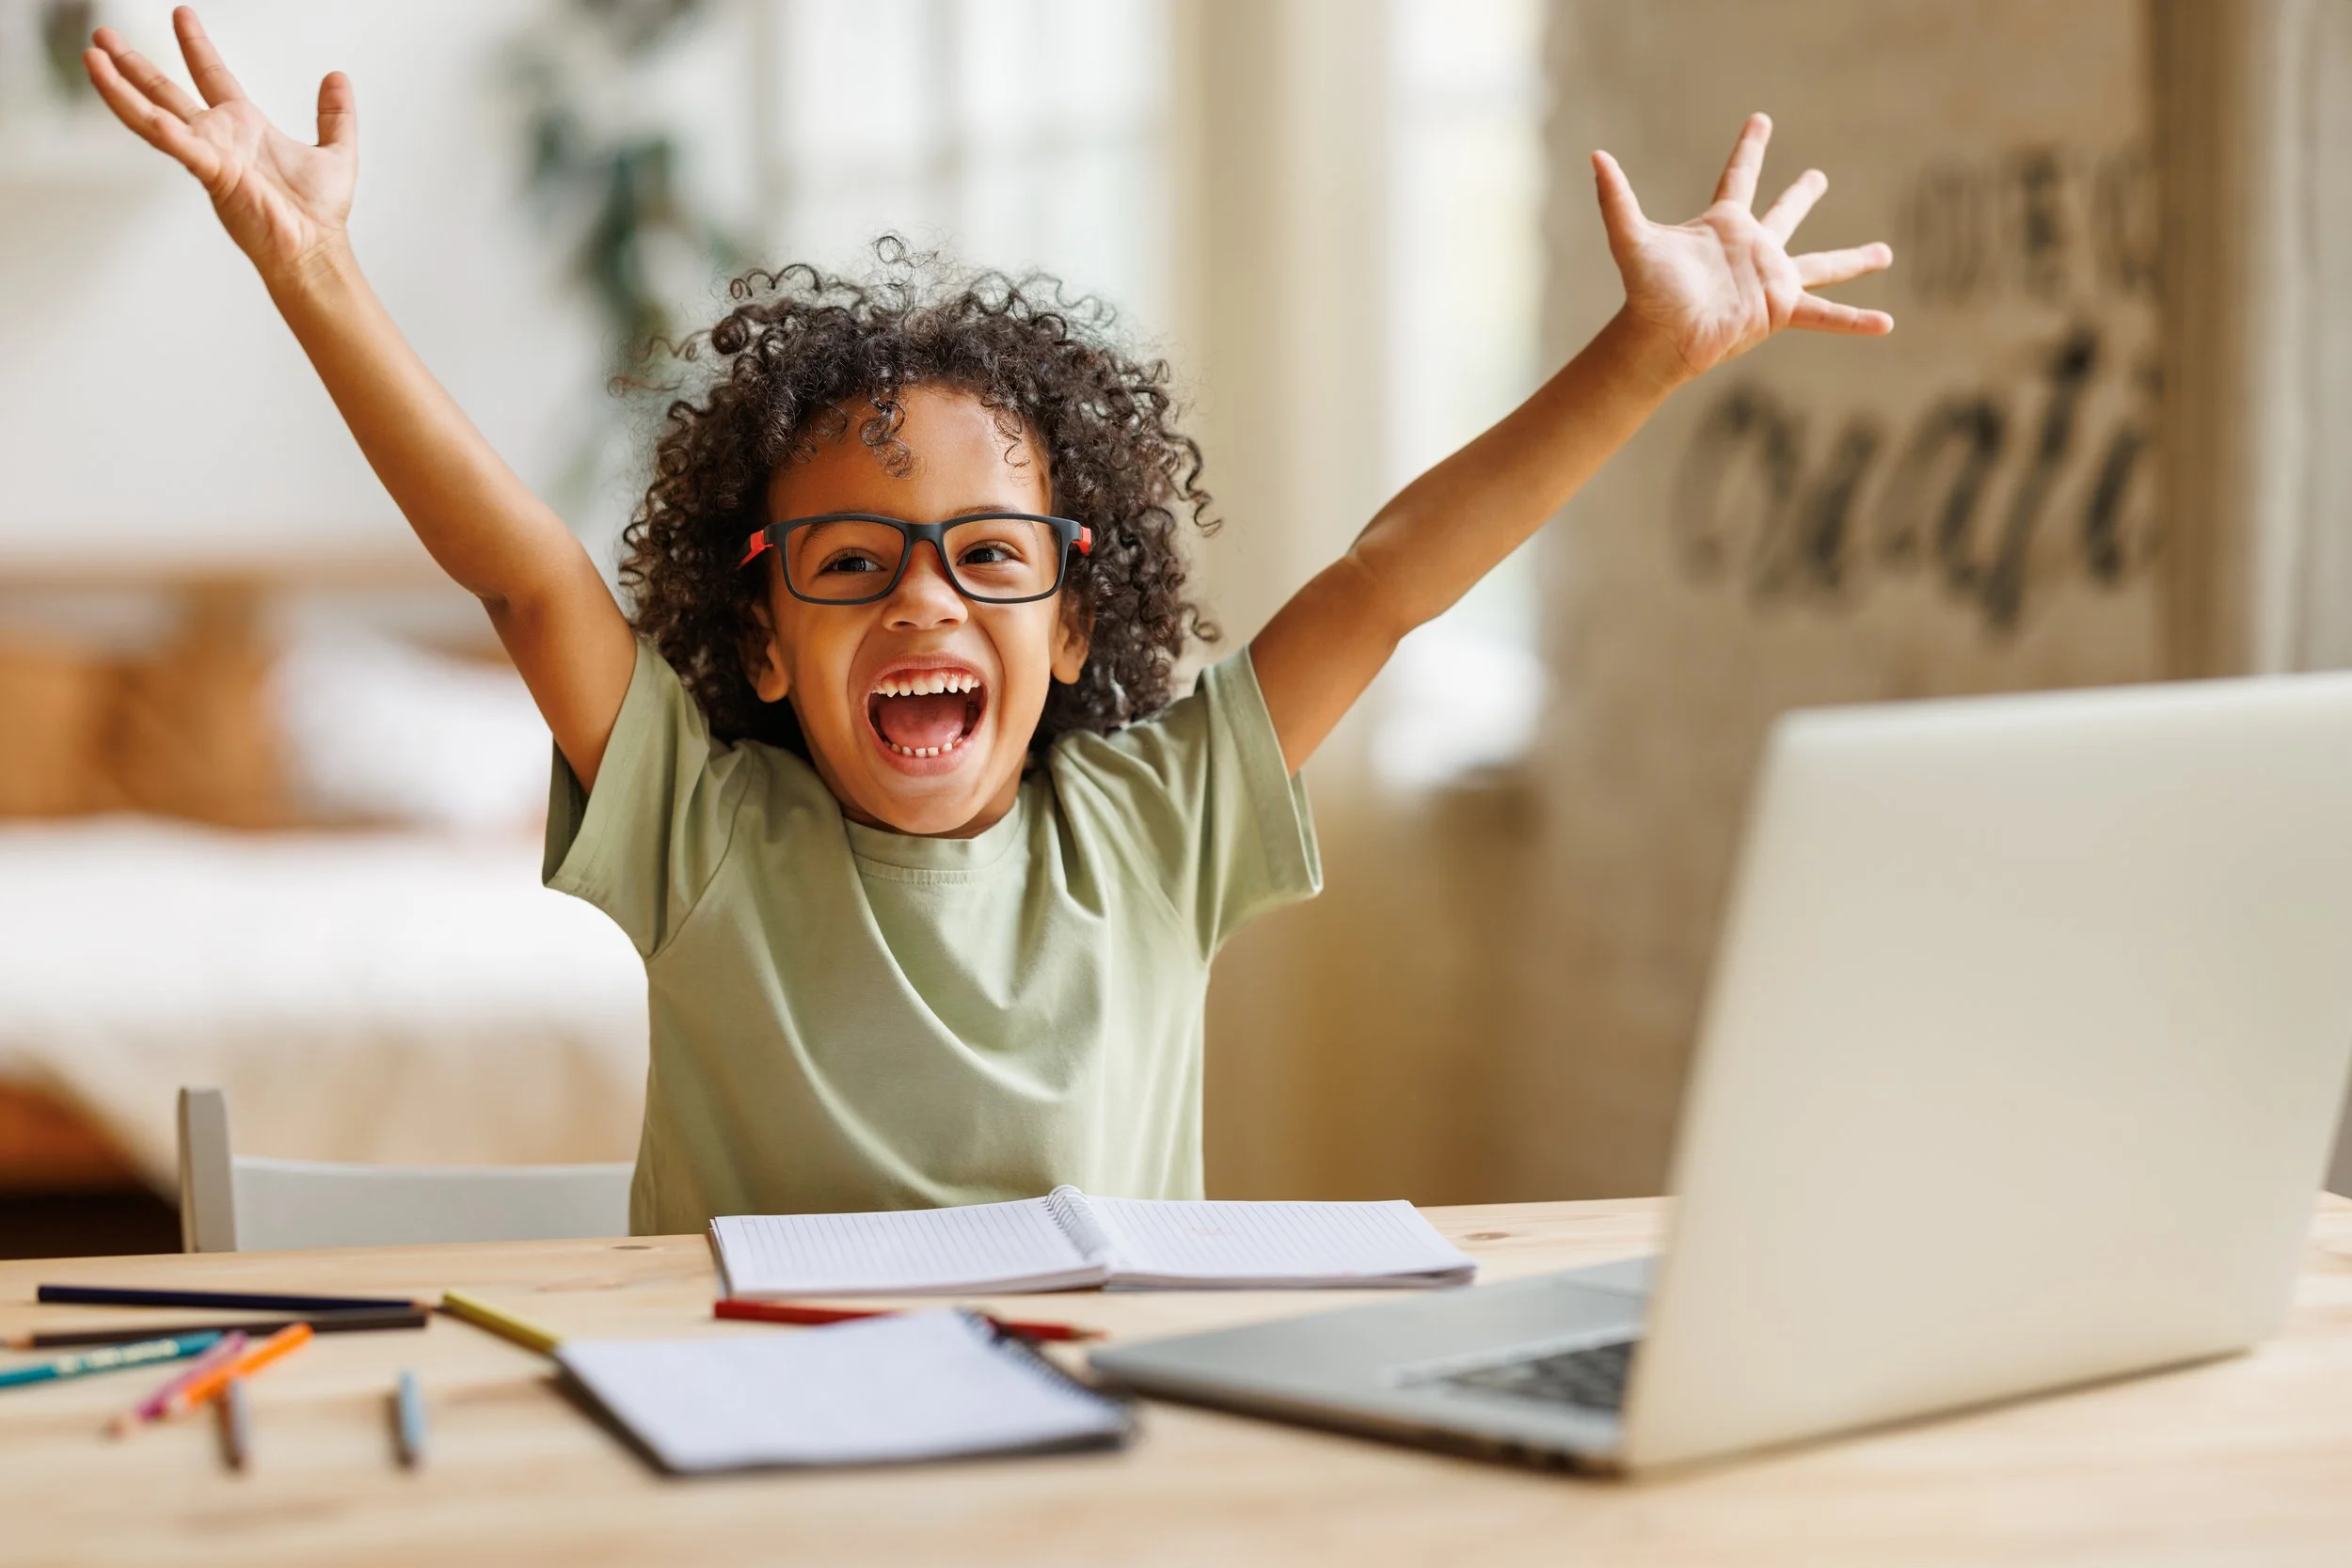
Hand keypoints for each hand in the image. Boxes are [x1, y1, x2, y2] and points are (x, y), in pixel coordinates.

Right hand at [84, 8, 355, 280]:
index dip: (196, 46)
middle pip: (165, 92)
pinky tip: (119, 93)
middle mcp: (219, 138)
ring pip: (152, 114)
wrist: (315, 248)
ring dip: (120, 87)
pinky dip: (150, 120)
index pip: (212, 76)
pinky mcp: (211, 172)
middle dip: (133, 65)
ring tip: (93, 57)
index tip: (182, 15)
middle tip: (104, 36)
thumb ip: (336, 114)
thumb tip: (338, 78)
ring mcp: (209, 154)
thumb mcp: (337, 151)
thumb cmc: (318, 213)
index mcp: (244, 128)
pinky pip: (174, 141)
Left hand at [1594, 113, 1891, 385]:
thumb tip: (1596, 157)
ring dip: (1854, 261)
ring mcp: (1770, 280)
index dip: (1751, 147)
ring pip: (1822, 264)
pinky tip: (1885, 325)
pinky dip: (1853, 320)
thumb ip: (1617, 199)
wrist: (1661, 338)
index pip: (1741, 175)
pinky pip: (1824, 315)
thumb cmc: (1647, 292)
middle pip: (1785, 214)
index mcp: (1724, 225)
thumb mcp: (1633, 239)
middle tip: (1819, 177)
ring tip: (1885, 253)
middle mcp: (1752, 249)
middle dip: (1802, 195)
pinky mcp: (1781, 310)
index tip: (1761, 120)